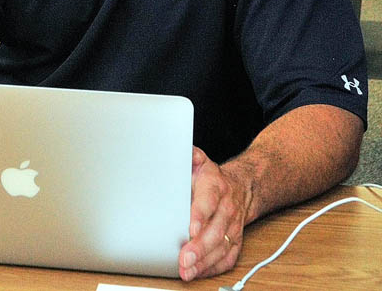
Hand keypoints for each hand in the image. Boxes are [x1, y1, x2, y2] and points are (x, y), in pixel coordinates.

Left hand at [178, 146, 248, 280]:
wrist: (242, 187)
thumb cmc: (212, 178)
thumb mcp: (199, 161)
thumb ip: (189, 156)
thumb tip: (182, 151)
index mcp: (215, 188)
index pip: (208, 202)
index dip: (200, 216)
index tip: (191, 228)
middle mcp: (227, 209)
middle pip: (215, 231)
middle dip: (199, 247)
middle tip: (184, 258)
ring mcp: (232, 227)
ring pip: (221, 248)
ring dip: (204, 261)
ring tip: (187, 270)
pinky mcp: (235, 241)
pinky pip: (227, 258)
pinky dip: (213, 268)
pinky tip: (198, 272)